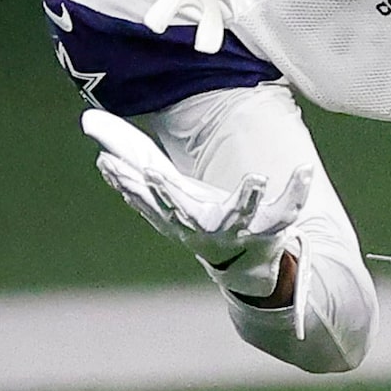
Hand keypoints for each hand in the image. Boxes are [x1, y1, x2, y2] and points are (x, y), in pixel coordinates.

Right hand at [82, 109, 312, 293]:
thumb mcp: (166, 188)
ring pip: (239, 216)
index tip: (107, 165)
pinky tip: (303, 170)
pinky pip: (286, 210)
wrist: (244, 269)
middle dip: (165, 194)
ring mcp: (238, 231)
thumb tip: (87, 121)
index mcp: (173, 214)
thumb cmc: (198, 217)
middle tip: (153, 175)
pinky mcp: (271, 230)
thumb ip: (130, 155)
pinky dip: (295, 191)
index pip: (143, 197)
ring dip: (245, 200)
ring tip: (255, 179)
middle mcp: (200, 227)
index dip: (125, 182)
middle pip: (180, 210)